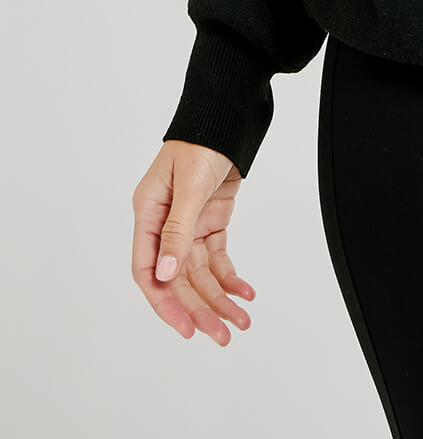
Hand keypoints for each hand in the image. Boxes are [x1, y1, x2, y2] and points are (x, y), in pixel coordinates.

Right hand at [131, 141, 255, 342]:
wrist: (228, 115)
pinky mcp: (210, 220)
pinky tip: (245, 292)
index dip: (165, 304)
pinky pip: (218, 257)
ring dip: (220, 298)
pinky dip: (231, 276)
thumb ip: (176, 230)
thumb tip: (164, 275)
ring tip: (241, 321)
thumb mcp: (188, 185)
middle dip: (200, 309)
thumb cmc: (201, 140)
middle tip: (221, 335)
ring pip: (200, 273)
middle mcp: (165, 223)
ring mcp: (189, 224)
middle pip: (178, 279)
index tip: (186, 329)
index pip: (148, 271)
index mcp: (148, 214)